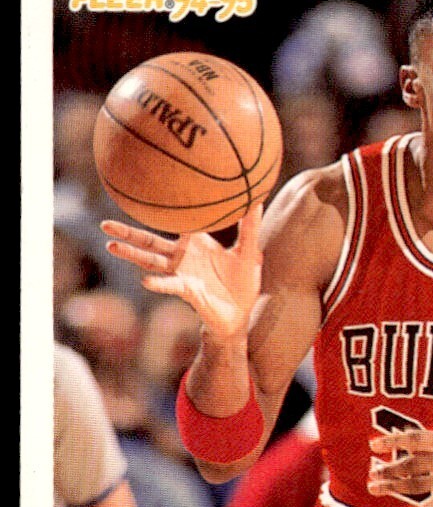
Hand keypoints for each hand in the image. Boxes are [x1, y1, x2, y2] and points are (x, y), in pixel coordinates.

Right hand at [101, 203, 263, 339]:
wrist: (241, 314)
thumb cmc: (242, 284)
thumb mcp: (249, 252)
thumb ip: (250, 227)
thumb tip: (256, 198)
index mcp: (195, 244)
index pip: (173, 222)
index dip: (158, 210)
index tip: (141, 192)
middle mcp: (182, 258)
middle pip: (149, 242)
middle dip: (127, 232)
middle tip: (103, 223)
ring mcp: (182, 274)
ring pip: (151, 262)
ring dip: (131, 254)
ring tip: (111, 245)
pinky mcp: (188, 291)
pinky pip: (170, 286)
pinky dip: (158, 283)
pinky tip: (145, 280)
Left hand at [368, 427, 432, 506]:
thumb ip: (428, 446)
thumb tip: (395, 442)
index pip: (419, 437)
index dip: (395, 441)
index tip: (373, 445)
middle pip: (417, 463)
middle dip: (391, 469)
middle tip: (372, 475)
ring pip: (423, 483)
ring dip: (396, 487)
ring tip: (376, 488)